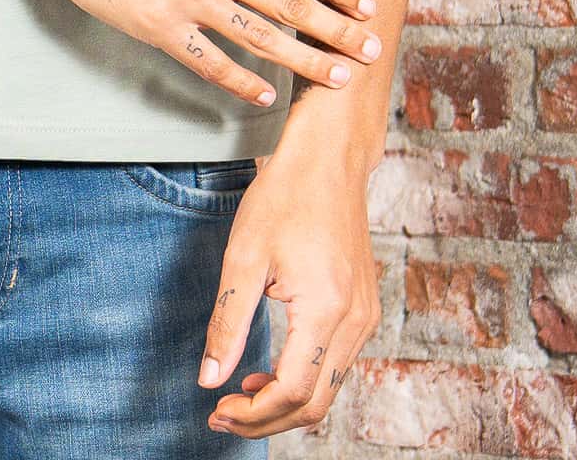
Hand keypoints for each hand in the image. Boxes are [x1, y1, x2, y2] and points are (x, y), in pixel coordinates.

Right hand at [7, 0, 380, 108]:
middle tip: (372, 51)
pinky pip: (209, 61)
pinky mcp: (158, 26)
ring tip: (339, 79)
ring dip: (306, 60)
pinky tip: (264, 97)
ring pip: (262, 38)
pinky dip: (240, 82)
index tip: (368, 3)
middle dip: (339, 30)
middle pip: (293, 4)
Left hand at [197, 138, 381, 437]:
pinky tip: (271, 367)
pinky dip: (304, 378)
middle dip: (267, 419)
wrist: (328, 157)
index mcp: (327, 309)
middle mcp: (356, 321)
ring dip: (285, 402)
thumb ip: (228, 321)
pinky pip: (337, 364)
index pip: (293, 391)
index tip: (217, 409)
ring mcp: (366, 317)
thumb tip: (210, 378)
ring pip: (329, 389)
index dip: (253, 412)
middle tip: (223, 412)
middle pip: (315, 403)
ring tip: (241, 391)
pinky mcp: (365, 309)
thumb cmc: (284, 195)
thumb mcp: (243, 256)